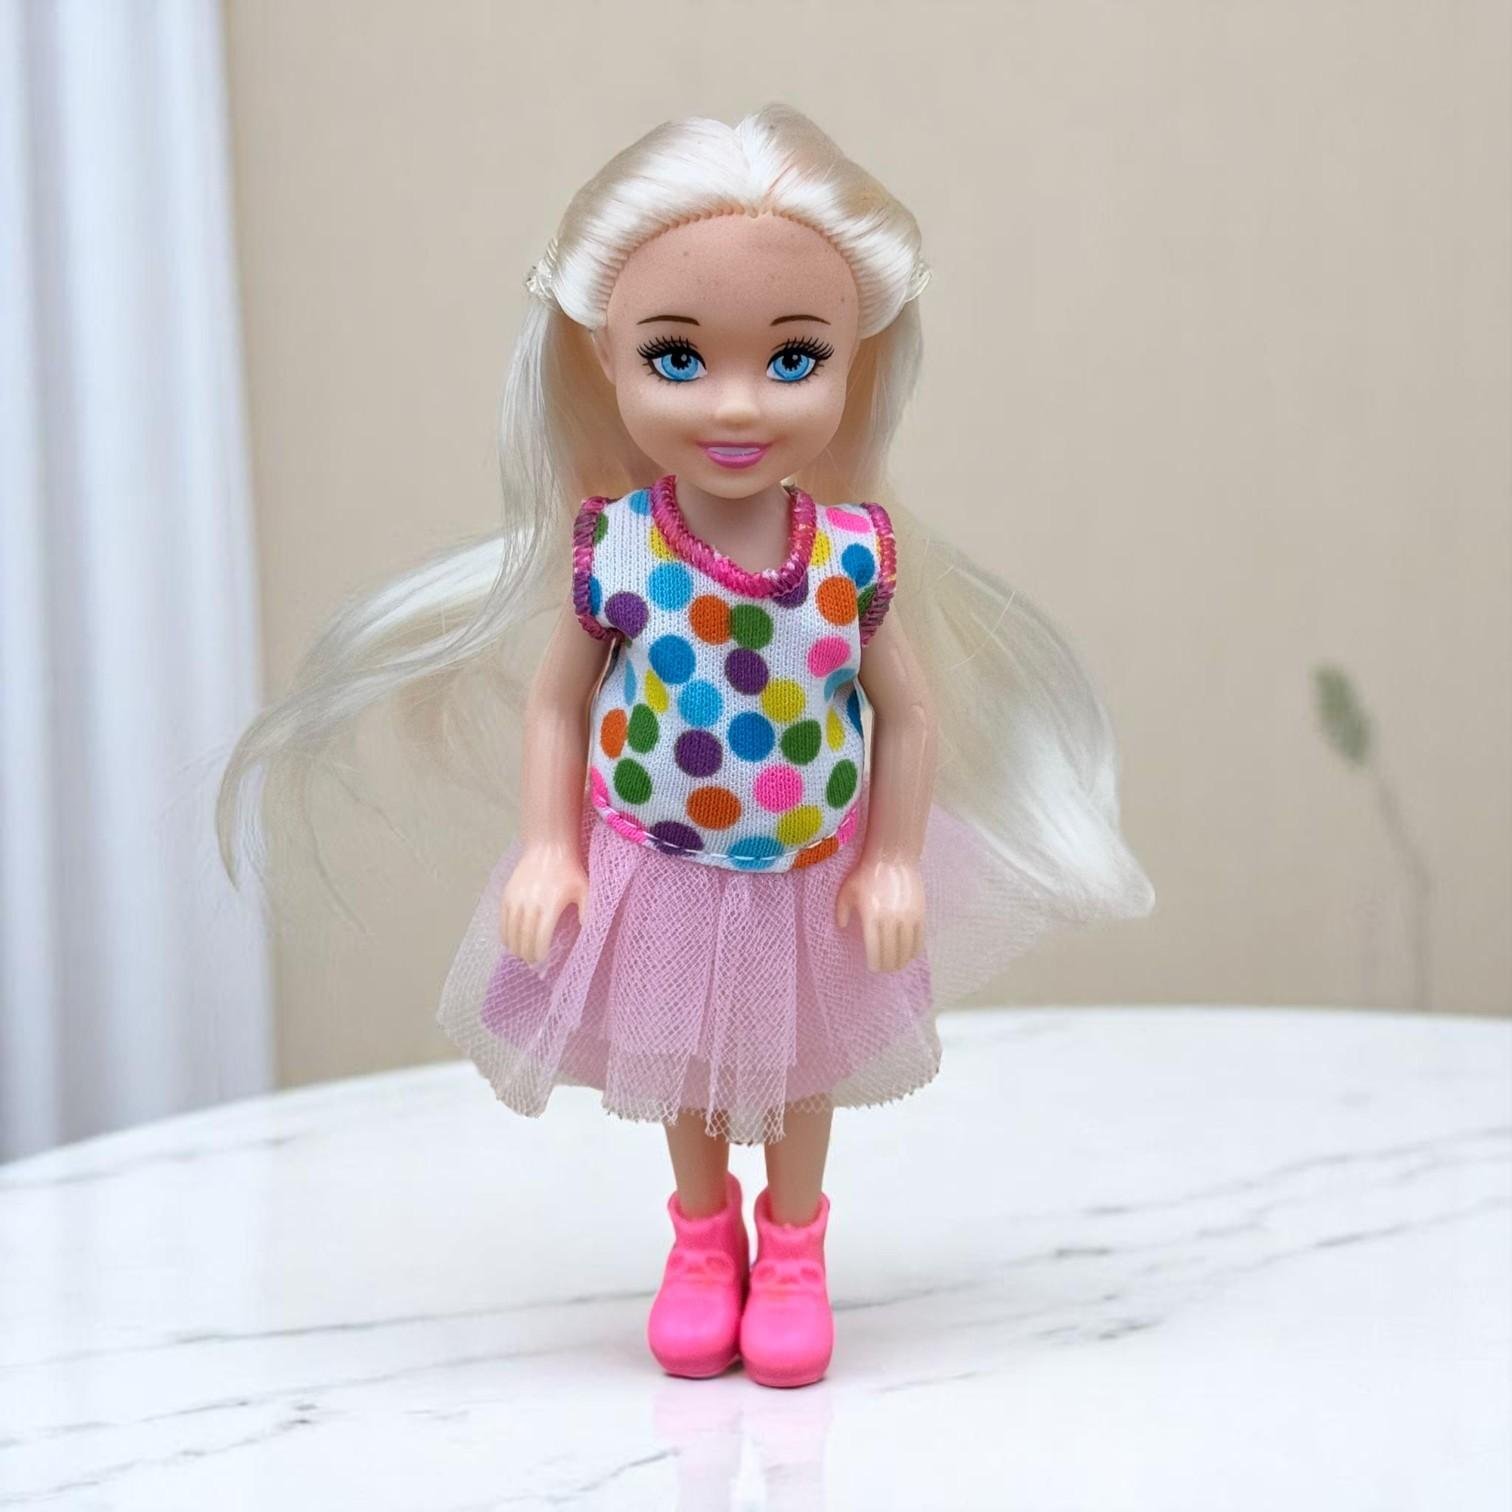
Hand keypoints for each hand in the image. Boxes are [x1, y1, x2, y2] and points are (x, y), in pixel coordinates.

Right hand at [499, 842, 588, 965]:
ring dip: (515, 947)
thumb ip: (587, 911)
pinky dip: (505, 934)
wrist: (547, 848)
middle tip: (532, 962)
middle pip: (523, 939)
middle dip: (527, 954)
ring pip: (510, 932)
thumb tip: (586, 931)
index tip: (542, 961)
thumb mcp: (584, 889)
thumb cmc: (569, 870)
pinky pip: (502, 921)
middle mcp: (529, 905)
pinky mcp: (506, 895)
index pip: (539, 938)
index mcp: (549, 906)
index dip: (539, 953)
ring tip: (521, 954)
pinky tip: (510, 941)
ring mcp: (515, 900)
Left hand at [834, 853, 925, 972]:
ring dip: (901, 960)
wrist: (893, 857)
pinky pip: (919, 939)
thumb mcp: (847, 890)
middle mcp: (890, 919)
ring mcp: (907, 917)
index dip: (875, 962)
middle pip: (891, 952)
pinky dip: (914, 950)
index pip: (875, 949)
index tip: (873, 967)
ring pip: (906, 949)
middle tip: (884, 968)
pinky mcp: (919, 913)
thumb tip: (842, 926)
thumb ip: (841, 910)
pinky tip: (910, 955)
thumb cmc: (867, 874)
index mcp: (871, 916)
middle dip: (887, 965)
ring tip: (897, 965)